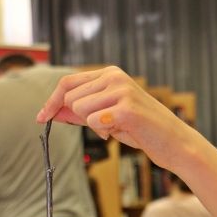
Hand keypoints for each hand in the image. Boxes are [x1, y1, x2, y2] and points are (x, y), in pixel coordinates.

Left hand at [36, 66, 197, 171]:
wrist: (174, 143)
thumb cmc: (143, 130)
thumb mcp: (107, 117)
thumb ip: (81, 112)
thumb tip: (53, 111)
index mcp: (110, 73)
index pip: (68, 83)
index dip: (52, 101)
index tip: (41, 117)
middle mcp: (115, 77)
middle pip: (70, 98)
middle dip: (80, 118)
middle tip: (105, 126)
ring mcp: (121, 90)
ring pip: (80, 110)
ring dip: (94, 126)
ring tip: (117, 127)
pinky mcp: (127, 108)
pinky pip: (94, 123)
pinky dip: (104, 132)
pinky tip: (122, 131)